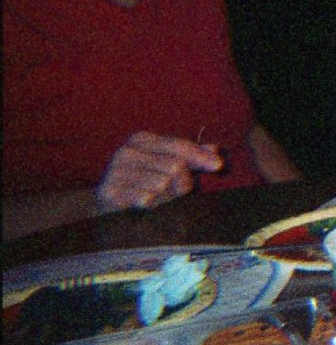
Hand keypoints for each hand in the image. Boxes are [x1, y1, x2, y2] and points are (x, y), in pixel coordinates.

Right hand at [94, 132, 224, 212]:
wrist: (107, 204)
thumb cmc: (142, 183)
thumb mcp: (167, 167)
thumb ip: (190, 157)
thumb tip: (215, 148)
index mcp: (142, 140)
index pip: (179, 146)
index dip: (200, 156)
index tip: (219, 166)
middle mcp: (127, 151)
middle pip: (173, 165)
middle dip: (182, 182)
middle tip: (175, 192)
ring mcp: (115, 170)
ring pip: (161, 183)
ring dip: (164, 195)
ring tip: (155, 197)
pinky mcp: (108, 191)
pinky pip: (144, 197)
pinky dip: (150, 203)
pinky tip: (143, 203)